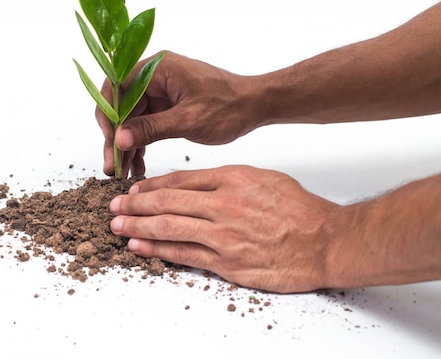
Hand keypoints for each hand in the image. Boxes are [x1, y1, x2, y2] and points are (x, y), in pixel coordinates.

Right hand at [96, 51, 262, 176]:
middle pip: (121, 106)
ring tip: (123, 172)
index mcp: (158, 69)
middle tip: (112, 166)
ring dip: (126, 144)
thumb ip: (151, 129)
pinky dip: (141, 143)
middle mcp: (154, 76)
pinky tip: (137, 164)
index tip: (109, 141)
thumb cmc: (229, 106)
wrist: (255, 106)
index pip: (117, 87)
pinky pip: (145, 124)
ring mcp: (159, 91)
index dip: (108, 115)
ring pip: (131, 118)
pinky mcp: (166, 105)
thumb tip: (119, 139)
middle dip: (116, 137)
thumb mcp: (188, 120)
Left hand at [109, 165, 340, 292]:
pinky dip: (157, 250)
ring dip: (137, 227)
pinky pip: (184, 255)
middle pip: (167, 202)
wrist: (326, 241)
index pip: (179, 180)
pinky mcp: (227, 262)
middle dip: (135, 204)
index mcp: (231, 179)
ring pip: (169, 228)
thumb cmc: (299, 209)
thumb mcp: (262, 177)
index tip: (134, 188)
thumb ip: (227, 179)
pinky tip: (139, 247)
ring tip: (116, 226)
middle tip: (114, 206)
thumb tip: (195, 184)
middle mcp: (223, 205)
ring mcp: (223, 235)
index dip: (151, 185)